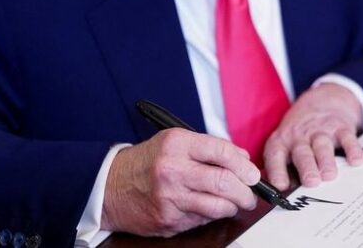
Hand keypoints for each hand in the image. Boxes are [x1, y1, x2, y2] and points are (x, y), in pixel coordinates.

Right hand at [101, 129, 260, 236]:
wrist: (109, 187)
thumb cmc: (146, 162)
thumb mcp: (175, 141)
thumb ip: (209, 147)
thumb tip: (242, 159)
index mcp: (177, 145)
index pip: (222, 152)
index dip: (244, 165)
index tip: (253, 173)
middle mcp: (172, 170)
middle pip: (223, 182)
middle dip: (245, 191)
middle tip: (250, 193)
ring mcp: (169, 198)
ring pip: (217, 206)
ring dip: (232, 206)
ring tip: (234, 202)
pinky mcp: (167, 220)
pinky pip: (201, 220)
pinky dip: (211, 215)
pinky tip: (208, 207)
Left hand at [263, 83, 362, 189]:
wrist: (321, 101)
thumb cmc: (300, 134)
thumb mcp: (286, 145)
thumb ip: (286, 168)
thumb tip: (289, 195)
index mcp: (282, 142)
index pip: (275, 156)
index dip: (277, 171)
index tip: (280, 186)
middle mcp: (300, 136)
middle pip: (302, 153)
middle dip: (306, 168)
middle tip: (311, 182)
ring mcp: (321, 131)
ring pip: (322, 146)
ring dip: (326, 161)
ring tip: (329, 175)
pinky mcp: (340, 127)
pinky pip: (347, 138)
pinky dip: (352, 150)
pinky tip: (356, 161)